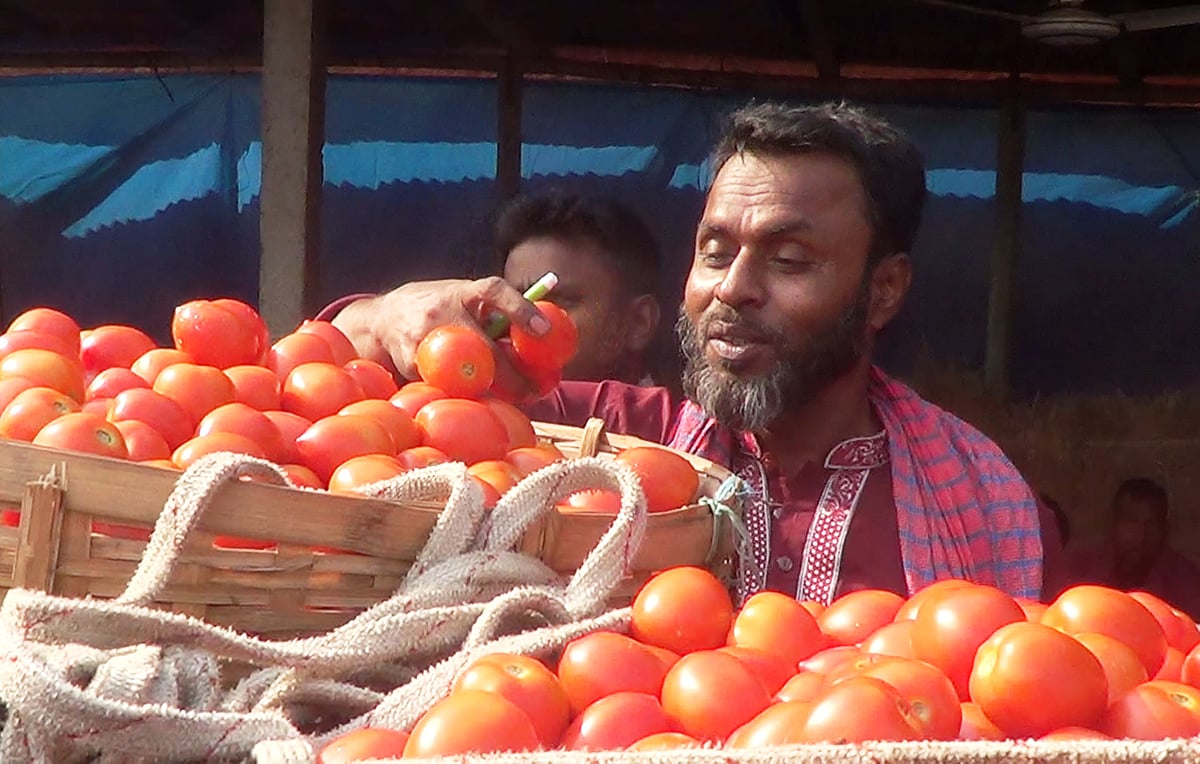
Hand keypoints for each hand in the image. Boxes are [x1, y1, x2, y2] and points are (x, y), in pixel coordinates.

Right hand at [331, 276, 550, 386]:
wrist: (382, 319)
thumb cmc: (439, 310)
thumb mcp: (463, 299)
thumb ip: (495, 314)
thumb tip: (544, 337)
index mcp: (462, 292)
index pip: (494, 291)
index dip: (520, 309)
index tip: (544, 330)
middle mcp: (442, 311)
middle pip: (482, 348)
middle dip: (513, 375)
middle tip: (535, 391)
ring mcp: (424, 339)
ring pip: (465, 375)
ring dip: (490, 390)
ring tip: (508, 399)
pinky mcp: (411, 366)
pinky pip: (446, 388)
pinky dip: (463, 395)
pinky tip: (470, 398)